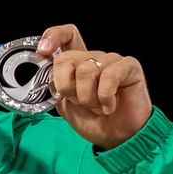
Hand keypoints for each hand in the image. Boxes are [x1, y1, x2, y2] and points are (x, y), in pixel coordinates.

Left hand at [38, 24, 152, 149]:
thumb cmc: (93, 121)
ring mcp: (111, 60)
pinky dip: (105, 97)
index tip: (43, 52)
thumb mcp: (65, 105)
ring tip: (98, 107)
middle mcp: (93, 58)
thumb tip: (45, 73)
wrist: (116, 138)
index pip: (66, 36)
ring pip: (86, 70)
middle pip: (67, 58)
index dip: (53, 37)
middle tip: (79, 103)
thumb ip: (55, 86)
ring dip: (88, 97)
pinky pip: (109, 76)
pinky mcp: (129, 66)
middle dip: (67, 88)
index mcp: (76, 63)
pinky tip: (109, 106)